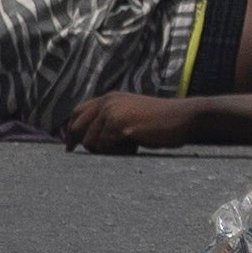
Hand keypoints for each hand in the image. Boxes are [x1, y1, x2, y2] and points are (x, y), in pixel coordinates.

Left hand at [66, 92, 190, 154]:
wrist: (182, 118)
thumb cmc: (160, 122)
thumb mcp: (131, 116)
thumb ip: (112, 121)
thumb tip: (89, 140)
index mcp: (110, 98)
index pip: (79, 111)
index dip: (71, 128)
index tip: (69, 145)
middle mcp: (108, 102)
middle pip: (77, 126)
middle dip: (77, 142)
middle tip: (75, 154)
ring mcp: (113, 112)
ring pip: (91, 141)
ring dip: (105, 150)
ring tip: (127, 147)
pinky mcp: (119, 124)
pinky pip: (105, 146)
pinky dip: (117, 152)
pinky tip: (134, 147)